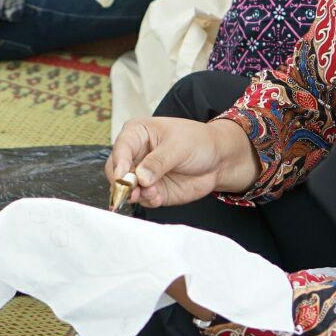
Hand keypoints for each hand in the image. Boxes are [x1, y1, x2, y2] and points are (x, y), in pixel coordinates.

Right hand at [106, 117, 254, 206]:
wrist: (218, 160)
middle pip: (116, 171)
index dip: (119, 163)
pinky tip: (158, 197)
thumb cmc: (198, 142)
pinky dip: (148, 201)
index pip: (120, 148)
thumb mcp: (179, 146)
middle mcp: (134, 155)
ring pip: (126, 188)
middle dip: (123, 183)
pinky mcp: (151, 191)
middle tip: (134, 191)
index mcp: (136, 133)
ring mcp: (141, 175)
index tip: (123, 177)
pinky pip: (142, 199)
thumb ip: (158, 161)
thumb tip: (140, 177)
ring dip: (136, 194)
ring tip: (152, 194)